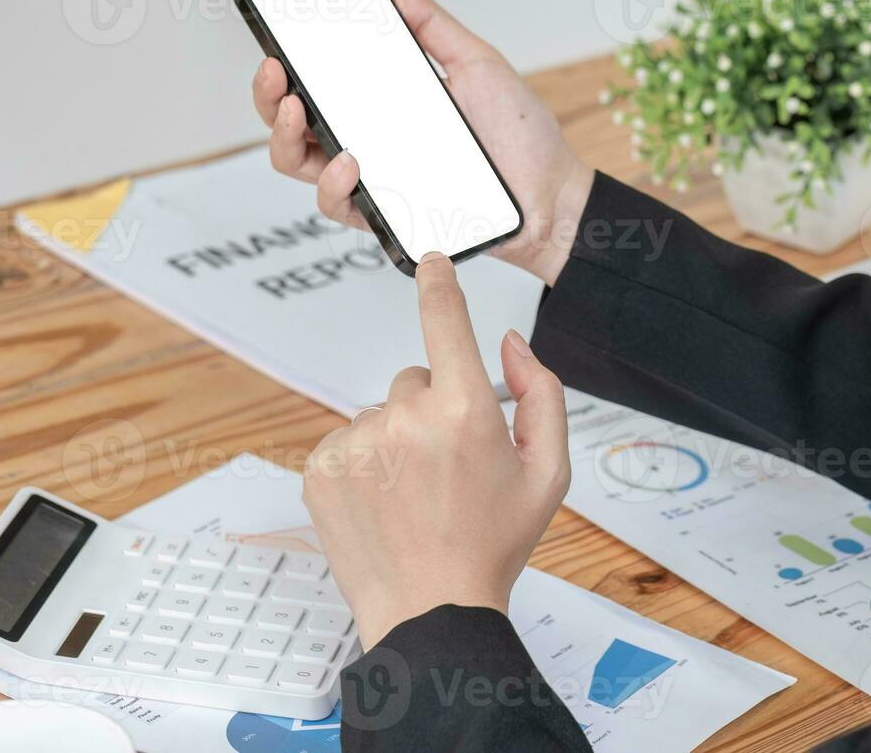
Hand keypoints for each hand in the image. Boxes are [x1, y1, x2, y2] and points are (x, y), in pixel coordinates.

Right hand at [251, 0, 593, 284]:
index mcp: (382, 103)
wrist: (552, 195)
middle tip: (276, 71)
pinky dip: (333, 184)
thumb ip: (430, 23)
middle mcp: (369, 141)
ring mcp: (375, 180)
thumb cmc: (519, 136)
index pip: (317, 82)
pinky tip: (349, 161)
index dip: (284, 64)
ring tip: (299, 110)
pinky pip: (340, 206)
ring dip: (285, 137)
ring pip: (300, 165)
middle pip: (292, 122)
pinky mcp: (388, 217)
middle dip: (267, 96)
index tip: (274, 36)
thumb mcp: (476, 62)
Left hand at [301, 252, 570, 645]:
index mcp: (464, 411)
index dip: (439, 285)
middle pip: (416, 379)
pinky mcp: (321, 469)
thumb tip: (509, 343)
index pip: (446, 322)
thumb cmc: (493, 544)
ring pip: (380, 414)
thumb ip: (541, 394)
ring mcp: (357, 444)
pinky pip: (347, 441)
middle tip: (449, 467)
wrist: (430, 609)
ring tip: (415, 495)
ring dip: (397, 439)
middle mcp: (405, 419)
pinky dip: (365, 464)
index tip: (430, 261)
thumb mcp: (549, 472)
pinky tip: (386, 503)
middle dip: (434, 409)